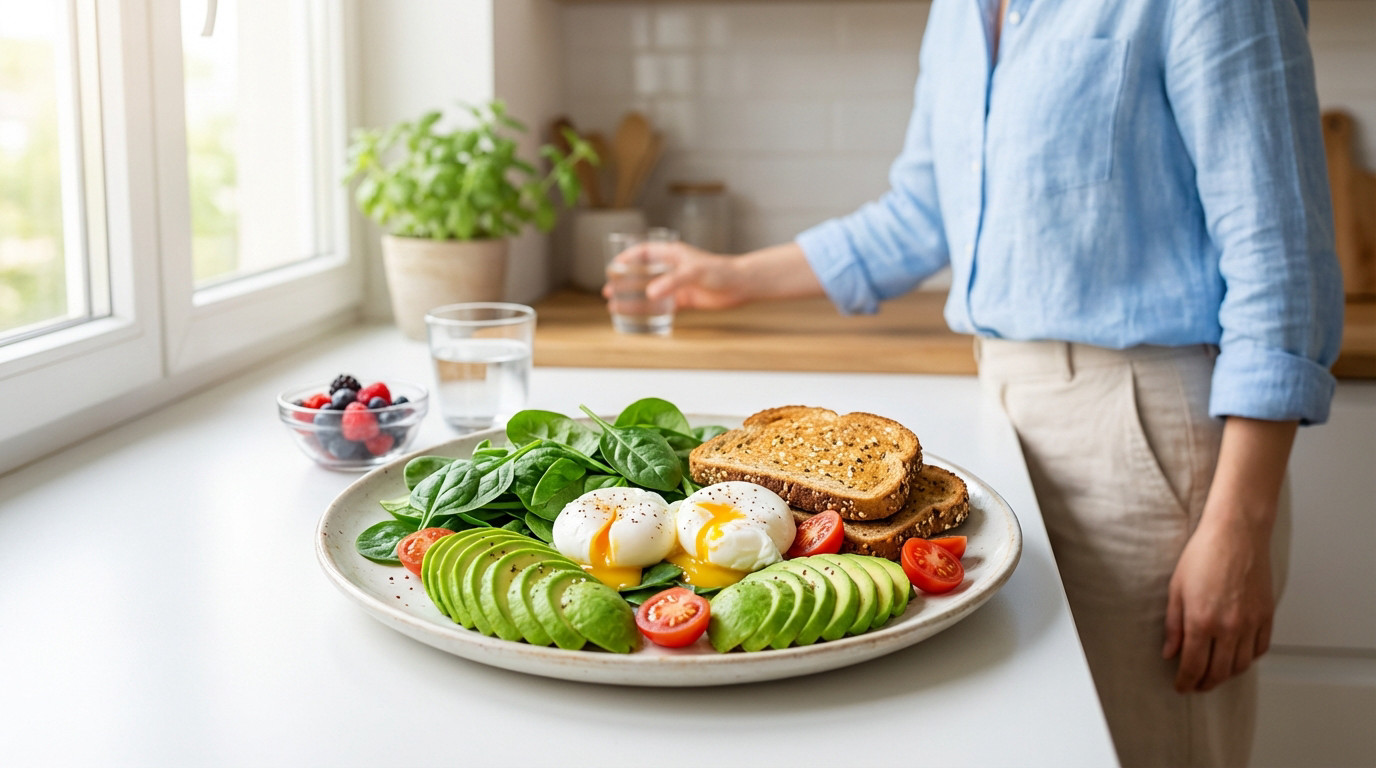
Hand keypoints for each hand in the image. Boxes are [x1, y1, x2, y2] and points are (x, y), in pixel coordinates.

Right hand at [602, 240, 824, 309]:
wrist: (741, 285)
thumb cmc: (720, 270)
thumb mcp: (693, 273)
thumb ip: (671, 282)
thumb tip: (650, 294)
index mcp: (672, 254)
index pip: (644, 251)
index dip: (627, 258)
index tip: (613, 266)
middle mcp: (673, 268)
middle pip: (642, 274)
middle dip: (624, 282)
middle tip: (608, 291)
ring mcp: (678, 285)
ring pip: (650, 292)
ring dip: (633, 298)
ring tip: (615, 306)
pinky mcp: (686, 300)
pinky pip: (663, 306)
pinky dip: (650, 311)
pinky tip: (639, 316)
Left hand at [1162, 508, 1273, 692]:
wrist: (1236, 534)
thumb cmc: (1203, 555)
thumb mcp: (1176, 588)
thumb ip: (1173, 625)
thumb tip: (1169, 653)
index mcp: (1201, 620)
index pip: (1193, 665)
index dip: (1185, 681)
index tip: (1180, 687)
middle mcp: (1228, 627)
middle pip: (1219, 672)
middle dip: (1205, 684)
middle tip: (1196, 685)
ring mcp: (1251, 623)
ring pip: (1241, 665)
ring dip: (1227, 676)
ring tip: (1214, 674)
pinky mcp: (1267, 616)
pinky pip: (1260, 649)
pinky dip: (1248, 659)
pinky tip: (1237, 657)